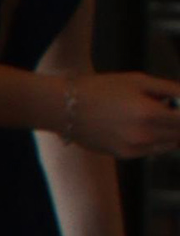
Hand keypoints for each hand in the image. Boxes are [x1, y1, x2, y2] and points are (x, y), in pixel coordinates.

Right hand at [53, 71, 179, 166]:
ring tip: (155, 114)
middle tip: (171, 109)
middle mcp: (144, 135)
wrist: (67, 107)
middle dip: (179, 122)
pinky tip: (142, 124)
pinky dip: (156, 138)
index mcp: (150, 113)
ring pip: (169, 145)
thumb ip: (170, 89)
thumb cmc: (102, 89)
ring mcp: (134, 148)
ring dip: (171, 132)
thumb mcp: (138, 80)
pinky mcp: (125, 155)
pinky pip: (152, 149)